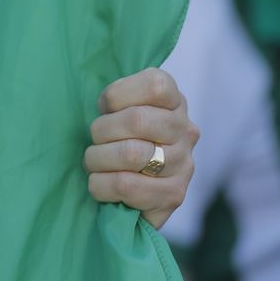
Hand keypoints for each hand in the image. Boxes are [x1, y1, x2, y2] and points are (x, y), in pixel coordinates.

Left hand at [84, 67, 196, 228]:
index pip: (156, 86)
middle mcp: (185, 130)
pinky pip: (127, 186)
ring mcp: (184, 164)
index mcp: (174, 101)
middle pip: (139, 120)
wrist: (135, 187)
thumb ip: (117, 99)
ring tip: (94, 162)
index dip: (119, 94)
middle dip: (102, 130)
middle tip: (95, 140)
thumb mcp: (120, 108)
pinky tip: (100, 183)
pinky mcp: (174, 195)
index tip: (106, 107)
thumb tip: (106, 105)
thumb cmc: (120, 136)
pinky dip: (101, 184)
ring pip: (131, 154)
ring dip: (98, 159)